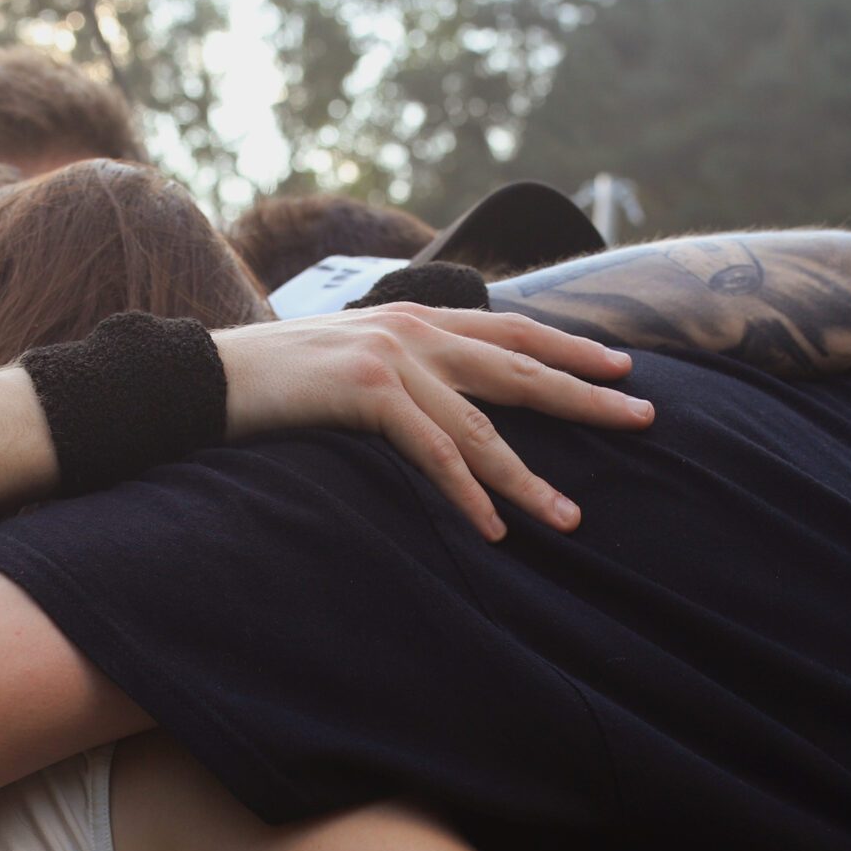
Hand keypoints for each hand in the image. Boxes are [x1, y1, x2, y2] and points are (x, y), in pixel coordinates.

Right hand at [214, 304, 654, 540]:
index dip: (571, 350)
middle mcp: (414, 331)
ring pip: (484, 425)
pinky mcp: (365, 392)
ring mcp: (392, 359)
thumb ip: (400, 371)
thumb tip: (438, 401)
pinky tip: (492, 529)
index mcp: (414, 320)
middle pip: (521, 368)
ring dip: (530, 479)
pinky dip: (466, 493)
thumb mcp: (349, 364)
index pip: (512, 332)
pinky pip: (433, 450)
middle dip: (587, 396)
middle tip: (645, 418)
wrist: (205, 376)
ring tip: (570, 519)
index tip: (622, 369)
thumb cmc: (274, 382)